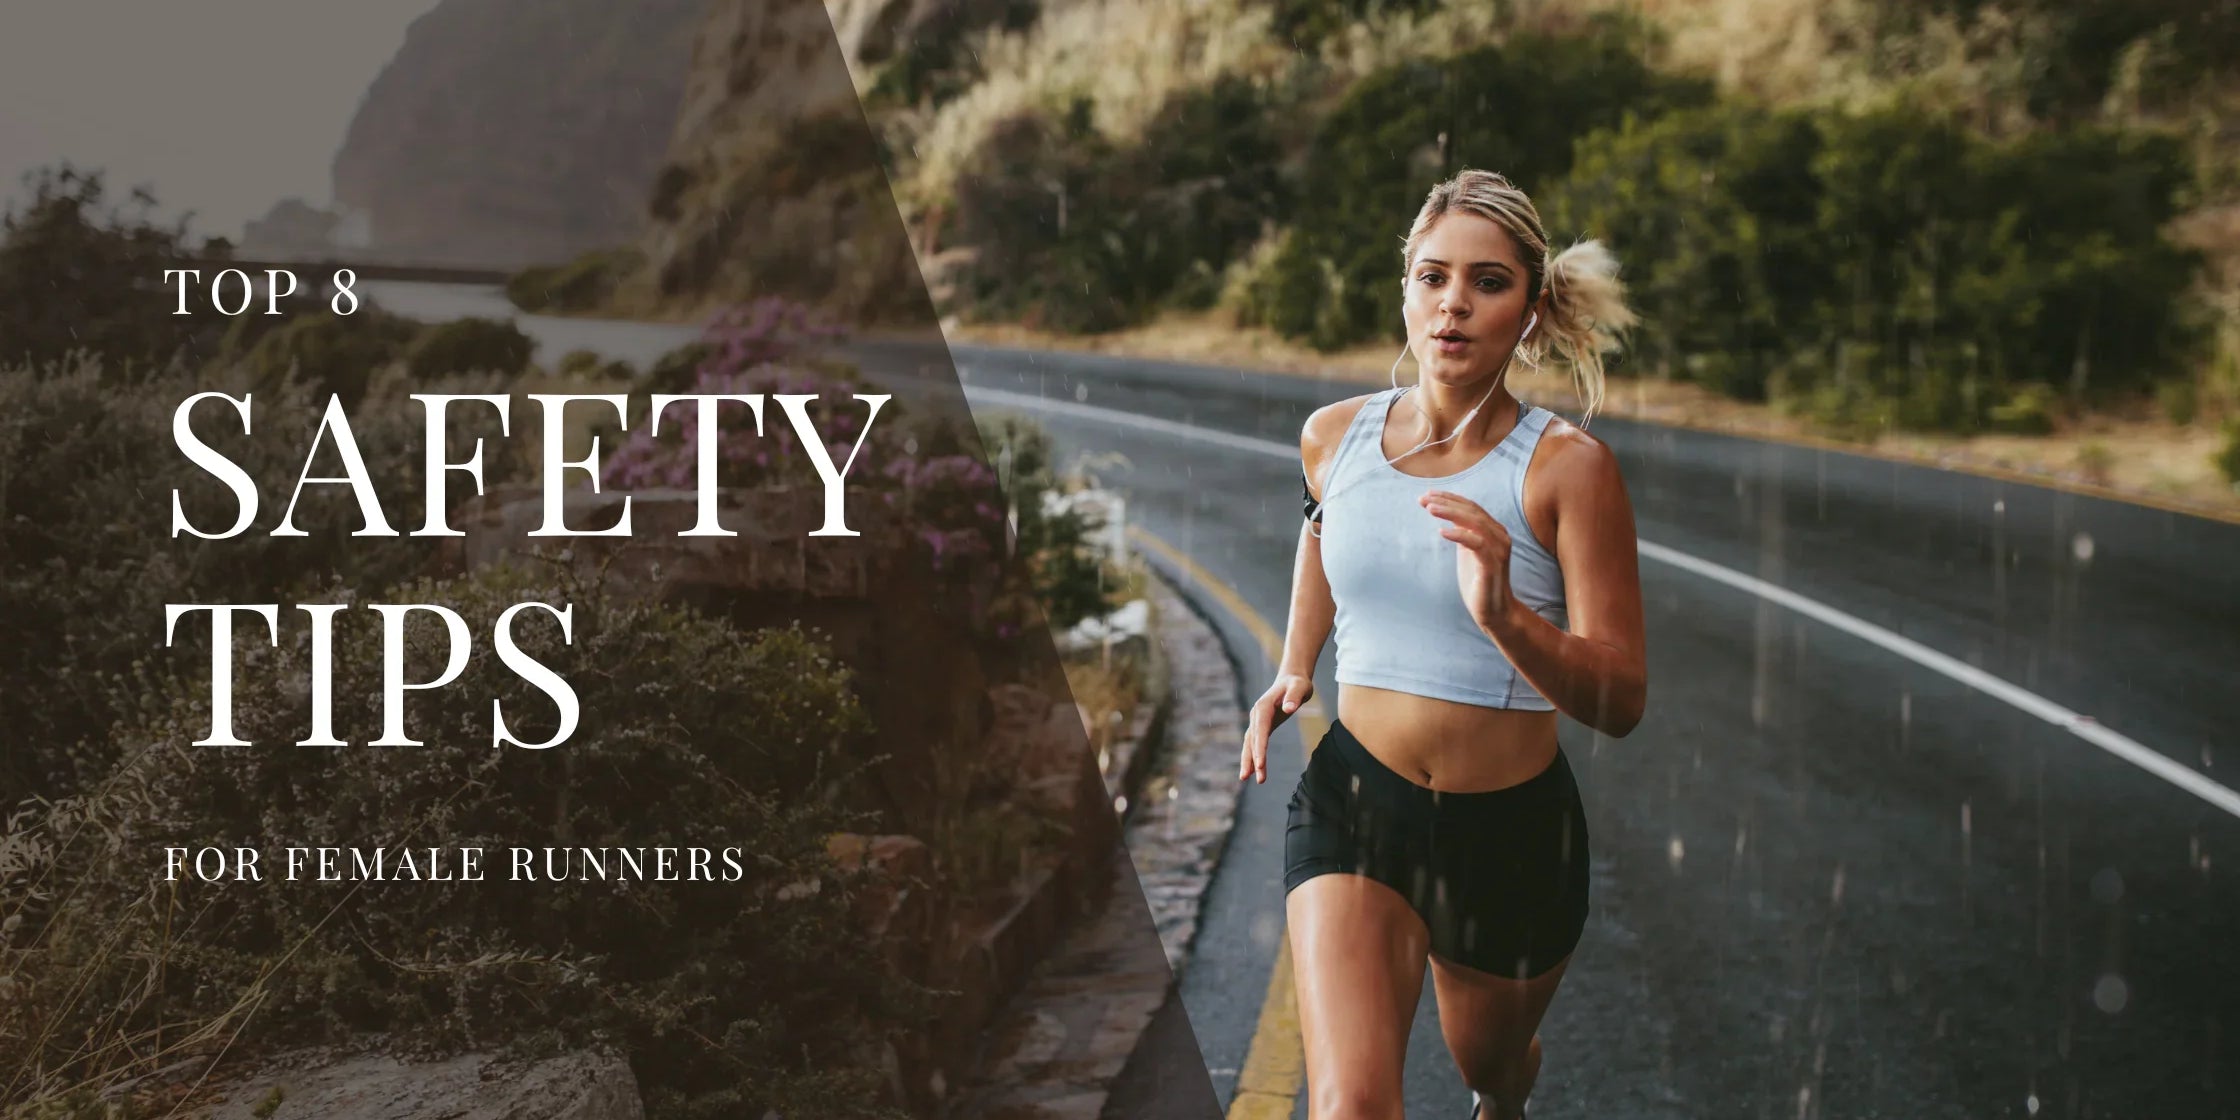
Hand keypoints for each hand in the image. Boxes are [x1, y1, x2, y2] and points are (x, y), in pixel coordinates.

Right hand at [1240, 672, 1313, 783]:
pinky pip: (1256, 743)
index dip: (1259, 748)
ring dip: (1248, 760)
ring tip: (1246, 778)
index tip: (1260, 764)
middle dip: (1251, 759)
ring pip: (1250, 744)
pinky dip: (1253, 756)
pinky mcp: (1262, 726)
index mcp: (1263, 707)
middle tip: (1251, 777)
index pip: (1260, 731)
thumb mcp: (1300, 687)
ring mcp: (1257, 721)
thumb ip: (1294, 697)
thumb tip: (1288, 709)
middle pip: (1252, 740)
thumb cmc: (1297, 683)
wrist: (1291, 679)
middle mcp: (1256, 715)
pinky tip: (1254, 770)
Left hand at [1421, 489, 1514, 638]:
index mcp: (1494, 531)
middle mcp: (1500, 537)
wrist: (1494, 611)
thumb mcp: (1468, 552)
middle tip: (1424, 499)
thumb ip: (1463, 533)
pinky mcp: (1492, 565)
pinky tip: (1441, 532)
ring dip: (1451, 513)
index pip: (1471, 507)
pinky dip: (1459, 535)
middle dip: (1447, 502)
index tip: (1428, 495)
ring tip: (1430, 508)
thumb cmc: (1479, 581)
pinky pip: (1477, 544)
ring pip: (1475, 523)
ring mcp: (1498, 550)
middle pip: (1472, 511)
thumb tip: (1448, 516)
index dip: (1450, 498)